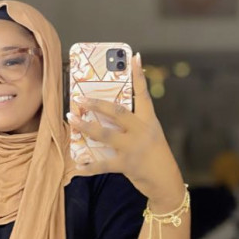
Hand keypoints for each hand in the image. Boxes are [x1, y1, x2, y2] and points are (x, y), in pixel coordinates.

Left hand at [68, 54, 184, 203]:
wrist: (166, 182)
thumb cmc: (155, 155)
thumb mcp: (151, 135)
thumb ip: (134, 124)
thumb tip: (108, 113)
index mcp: (149, 121)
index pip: (144, 94)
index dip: (138, 76)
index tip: (133, 57)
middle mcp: (142, 131)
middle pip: (117, 112)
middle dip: (96, 104)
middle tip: (79, 98)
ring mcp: (134, 148)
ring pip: (105, 134)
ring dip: (85, 126)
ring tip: (72, 119)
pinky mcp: (127, 164)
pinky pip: (103, 164)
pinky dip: (89, 165)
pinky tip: (78, 164)